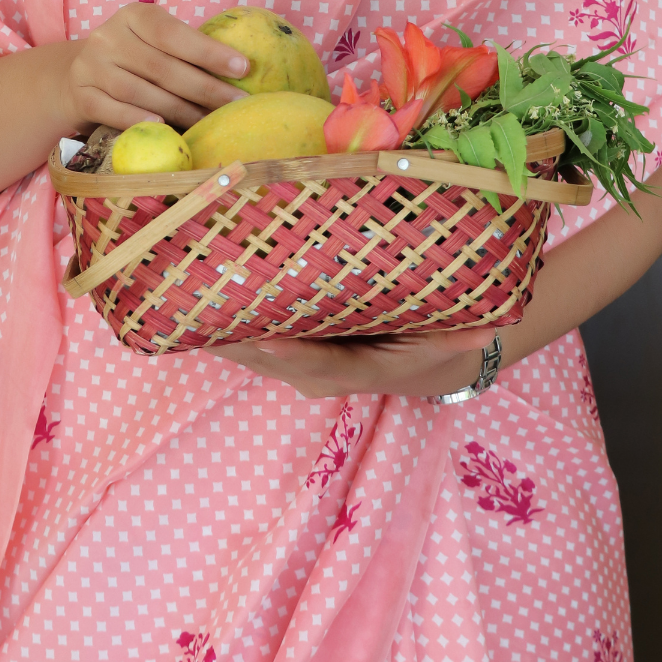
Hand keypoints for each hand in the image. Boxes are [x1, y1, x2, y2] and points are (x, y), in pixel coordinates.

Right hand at [59, 4, 251, 131]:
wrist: (77, 76)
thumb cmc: (133, 59)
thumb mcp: (152, 42)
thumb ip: (184, 50)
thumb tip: (239, 71)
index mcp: (134, 16)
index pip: (174, 33)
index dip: (209, 51)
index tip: (243, 68)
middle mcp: (109, 36)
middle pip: (161, 67)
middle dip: (205, 88)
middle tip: (236, 106)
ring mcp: (91, 66)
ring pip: (140, 91)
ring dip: (179, 110)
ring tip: (208, 123)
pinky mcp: (80, 96)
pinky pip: (111, 110)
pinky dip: (137, 119)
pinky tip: (161, 128)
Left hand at [207, 324, 500, 399]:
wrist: (434, 359)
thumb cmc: (438, 341)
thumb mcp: (453, 339)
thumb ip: (463, 337)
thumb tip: (480, 336)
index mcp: (353, 368)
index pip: (313, 362)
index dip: (285, 352)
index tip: (260, 336)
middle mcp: (318, 370)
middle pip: (265, 354)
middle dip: (228, 331)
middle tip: (193, 297)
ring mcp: (300, 361)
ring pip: (250, 347)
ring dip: (216, 325)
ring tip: (180, 291)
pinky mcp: (290, 347)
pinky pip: (251, 335)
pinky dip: (223, 319)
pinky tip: (192, 296)